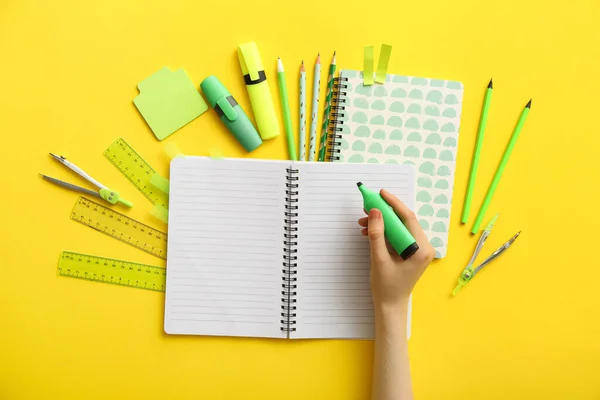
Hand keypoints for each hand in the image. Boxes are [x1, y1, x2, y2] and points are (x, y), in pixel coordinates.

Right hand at [358, 189, 434, 313]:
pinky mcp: (410, 252)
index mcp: (421, 249)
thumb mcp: (379, 259)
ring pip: (399, 227)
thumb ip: (377, 234)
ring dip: (381, 223)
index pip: (408, 218)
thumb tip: (376, 212)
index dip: (394, 204)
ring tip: (363, 222)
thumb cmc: (386, 286)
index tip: (381, 193)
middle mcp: (424, 246)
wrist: (390, 306)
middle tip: (367, 207)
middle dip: (384, 213)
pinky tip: (369, 231)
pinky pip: (397, 235)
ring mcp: (418, 249)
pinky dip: (383, 231)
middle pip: (403, 221)